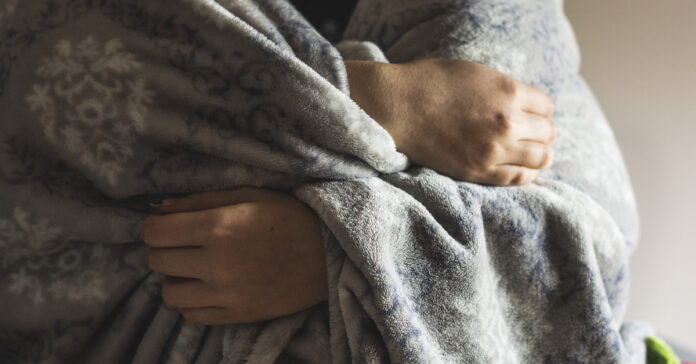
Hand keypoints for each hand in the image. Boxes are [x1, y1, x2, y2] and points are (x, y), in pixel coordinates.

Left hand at [141, 187, 327, 324]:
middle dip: (163, 248)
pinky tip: (206, 287)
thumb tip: (160, 209)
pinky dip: (191, 301)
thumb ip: (202, 200)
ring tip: (192, 268)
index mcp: (218, 227)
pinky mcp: (238, 315)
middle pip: (157, 261)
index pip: (154, 232)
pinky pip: (192, 316)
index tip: (165, 224)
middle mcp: (217, 263)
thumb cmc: (290, 217)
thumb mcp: (249, 195)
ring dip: (174, 278)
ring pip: (169, 294)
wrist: (330, 254)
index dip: (154, 225)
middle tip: (181, 243)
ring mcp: (226, 294)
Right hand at [345, 59, 555, 184]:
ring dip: (539, 154)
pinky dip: (526, 173)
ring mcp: (494, 149)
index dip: (538, 109)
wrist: (398, 107)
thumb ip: (505, 89)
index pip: (546, 106)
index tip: (528, 113)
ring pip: (541, 157)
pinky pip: (518, 178)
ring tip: (530, 152)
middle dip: (540, 131)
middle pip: (548, 133)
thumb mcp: (477, 73)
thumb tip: (526, 106)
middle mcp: (507, 122)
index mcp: (509, 92)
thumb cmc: (432, 83)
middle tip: (529, 132)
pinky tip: (522, 168)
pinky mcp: (479, 171)